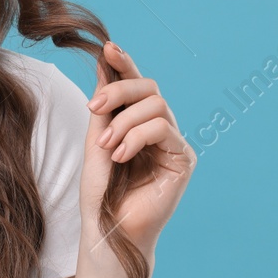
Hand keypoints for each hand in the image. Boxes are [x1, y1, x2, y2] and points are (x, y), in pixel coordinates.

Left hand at [79, 41, 195, 260]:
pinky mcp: (183, 159)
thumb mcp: (95, 140)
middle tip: (94, 108)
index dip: (124, 64)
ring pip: (156, 106)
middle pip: (149, 88)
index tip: (108, 48)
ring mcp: (173, 143)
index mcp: (137, 122)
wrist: (108, 228)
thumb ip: (103, 107)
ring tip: (108, 146)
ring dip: (125, 122)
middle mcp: (159, 129)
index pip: (135, 86)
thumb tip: (102, 64)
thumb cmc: (101, 191)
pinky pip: (164, 129)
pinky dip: (137, 137)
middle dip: (119, 91)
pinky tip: (121, 155)